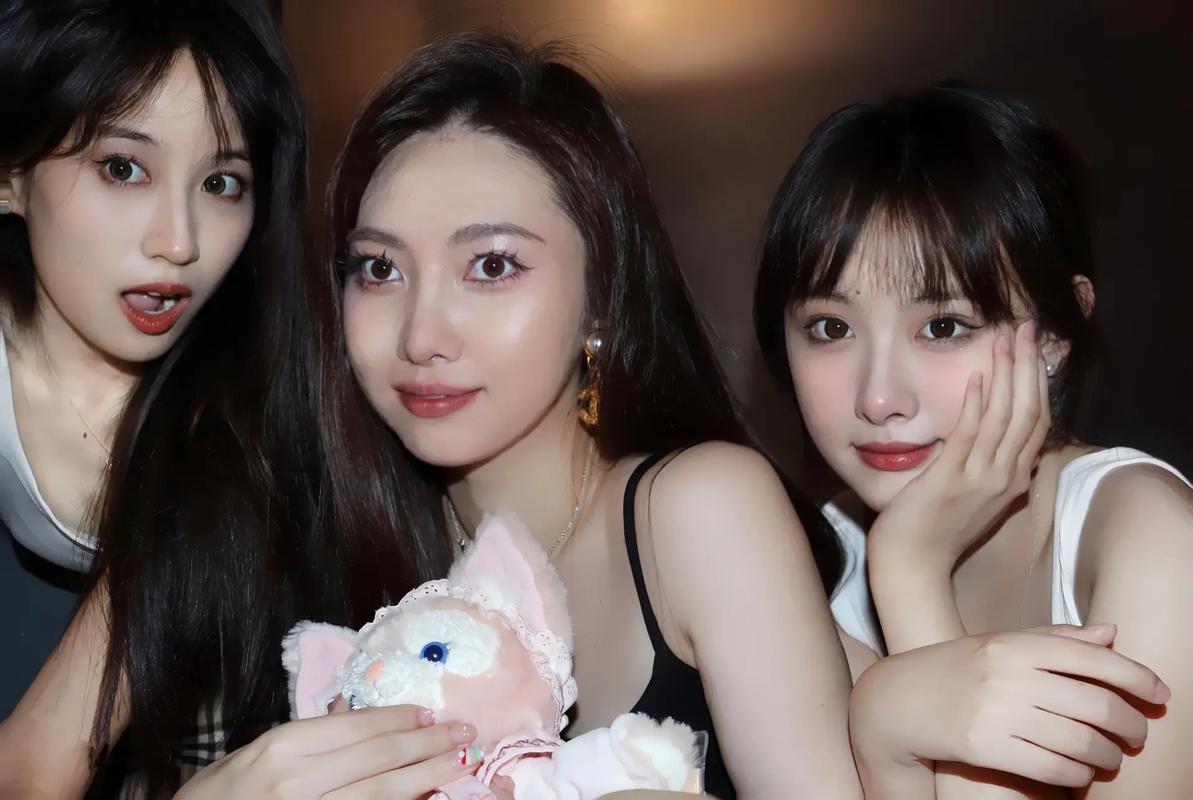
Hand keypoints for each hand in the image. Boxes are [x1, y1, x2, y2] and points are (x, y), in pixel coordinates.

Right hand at [175, 705, 483, 799]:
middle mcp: (298, 783)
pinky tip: (423, 797)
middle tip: (463, 732)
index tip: (429, 713)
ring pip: (382, 793)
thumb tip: (353, 713)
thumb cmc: (215, 798)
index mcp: (281, 748)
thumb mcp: (251, 756)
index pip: (357, 727)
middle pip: (379, 758)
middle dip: (428, 744)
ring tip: (458, 762)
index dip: (400, 719)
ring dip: (426, 776)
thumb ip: (304, 737)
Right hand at [850, 624, 1169, 790]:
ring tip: (1112, 757)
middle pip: (1095, 704)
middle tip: (1137, 733)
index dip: (1136, 676)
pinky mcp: (984, 747)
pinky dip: (1079, 773)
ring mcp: (994, 711)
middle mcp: (1007, 674)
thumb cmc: (953, 670)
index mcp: (1013, 644)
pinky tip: (1082, 772)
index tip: (1159, 693)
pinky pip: (1053, 766)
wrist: (895, 701)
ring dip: (1109, 755)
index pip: (1092, 657)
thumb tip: (1111, 633)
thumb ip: (1054, 638)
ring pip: (1080, 741)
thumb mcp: (998, 644)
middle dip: (1129, 724)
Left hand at [869, 320, 1048, 574]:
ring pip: (1005, 418)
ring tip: (1004, 338)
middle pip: (1030, 411)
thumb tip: (999, 438)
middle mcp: (1006, 478)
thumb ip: (991, 467)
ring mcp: (979, 480)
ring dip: (1006, 373)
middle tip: (1026, 327)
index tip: (1032, 347)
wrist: (912, 566)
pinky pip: (968, 437)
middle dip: (1029, 365)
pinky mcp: (949, 481)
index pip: (1038, 421)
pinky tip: (977, 378)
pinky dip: (976, 405)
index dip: (1038, 381)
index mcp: (1014, 479)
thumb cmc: (935, 529)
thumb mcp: (974, 496)